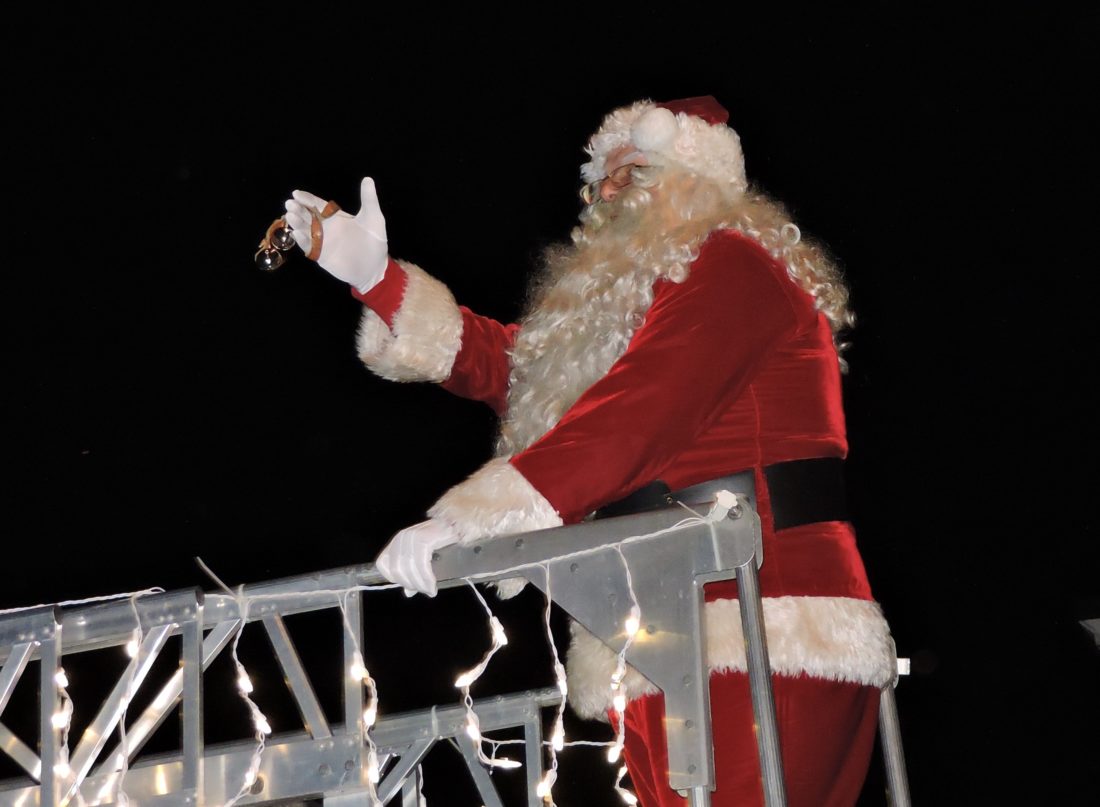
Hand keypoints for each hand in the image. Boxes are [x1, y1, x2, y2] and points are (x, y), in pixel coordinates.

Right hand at [284, 177, 388, 293]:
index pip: (318, 205)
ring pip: (305, 230)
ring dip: (297, 223)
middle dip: (298, 209)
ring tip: (290, 216)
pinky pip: (309, 247)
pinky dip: (302, 241)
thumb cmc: (375, 241)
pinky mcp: (322, 256)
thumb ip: (369, 200)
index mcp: (336, 216)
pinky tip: (297, 233)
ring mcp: (323, 242)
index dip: (307, 199)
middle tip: (290, 204)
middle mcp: (326, 228)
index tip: (296, 194)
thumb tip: (368, 179)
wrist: (376, 267)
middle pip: (307, 216)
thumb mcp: (374, 218)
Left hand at [374, 519, 459, 596]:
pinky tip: (433, 586)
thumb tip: (408, 593)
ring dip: (420, 584)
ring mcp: (412, 536)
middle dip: (410, 584)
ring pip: (409, 568)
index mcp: (398, 540)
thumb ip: (414, 574)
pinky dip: (427, 579)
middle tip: (424, 591)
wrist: (461, 524)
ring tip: (430, 591)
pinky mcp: (424, 538)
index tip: (409, 587)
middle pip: (396, 568)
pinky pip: (421, 565)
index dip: (393, 578)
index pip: (382, 563)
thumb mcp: (424, 558)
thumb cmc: (444, 540)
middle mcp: (402, 536)